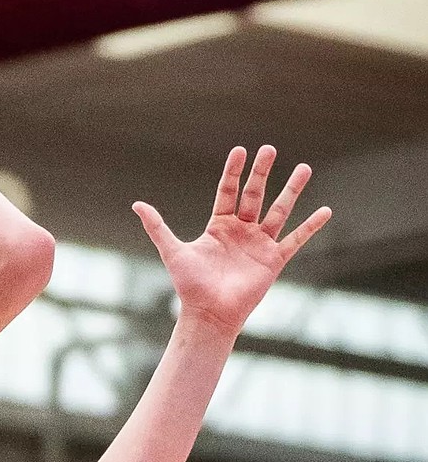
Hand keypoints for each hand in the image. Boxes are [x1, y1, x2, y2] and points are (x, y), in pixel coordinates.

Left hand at [133, 146, 330, 334]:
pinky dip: (310, 226)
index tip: (240, 149)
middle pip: (255, 195)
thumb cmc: (190, 285)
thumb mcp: (172, 251)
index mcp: (219, 226)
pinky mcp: (274, 260)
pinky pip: (295, 240)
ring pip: (279, 211)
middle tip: (270, 148)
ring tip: (305, 168)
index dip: (234, 172)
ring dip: (291, 190)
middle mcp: (241, 231)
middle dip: (262, 172)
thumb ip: (157, 226)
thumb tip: (136, 204)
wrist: (208, 313)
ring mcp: (259, 244)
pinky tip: (325, 210)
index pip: (228, 191)